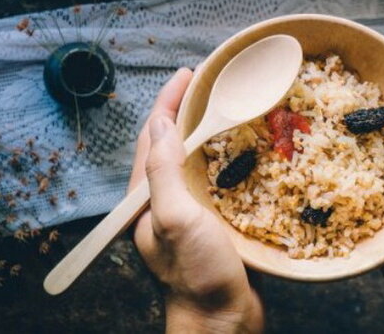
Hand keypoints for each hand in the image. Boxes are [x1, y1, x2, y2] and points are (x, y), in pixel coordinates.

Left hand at [131, 68, 262, 332]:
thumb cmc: (197, 272)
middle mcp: (160, 201)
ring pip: (189, 159)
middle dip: (183, 110)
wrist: (220, 320)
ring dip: (201, 130)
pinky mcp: (206, 223)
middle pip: (168, 143)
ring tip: (221, 108)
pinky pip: (209, 179)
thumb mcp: (176, 217)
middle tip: (206, 84)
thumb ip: (163, 171)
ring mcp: (184, 212)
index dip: (167, 101)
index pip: (152, 136)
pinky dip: (219, 157)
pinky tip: (237, 151)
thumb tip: (158, 125)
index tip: (187, 74)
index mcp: (146, 197)